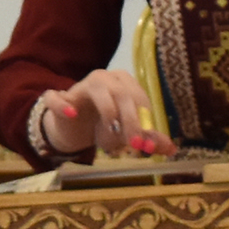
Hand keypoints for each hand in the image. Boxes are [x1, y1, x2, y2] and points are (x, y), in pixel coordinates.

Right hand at [35, 70, 157, 157]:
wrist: (73, 129)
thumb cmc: (104, 126)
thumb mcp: (127, 134)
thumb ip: (148, 139)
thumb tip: (170, 149)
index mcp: (125, 83)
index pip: (139, 99)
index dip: (145, 122)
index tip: (147, 146)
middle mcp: (105, 78)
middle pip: (122, 94)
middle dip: (131, 121)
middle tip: (134, 145)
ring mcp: (81, 85)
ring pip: (98, 90)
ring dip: (108, 112)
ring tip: (111, 136)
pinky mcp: (58, 97)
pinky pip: (57, 96)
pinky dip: (63, 104)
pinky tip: (72, 115)